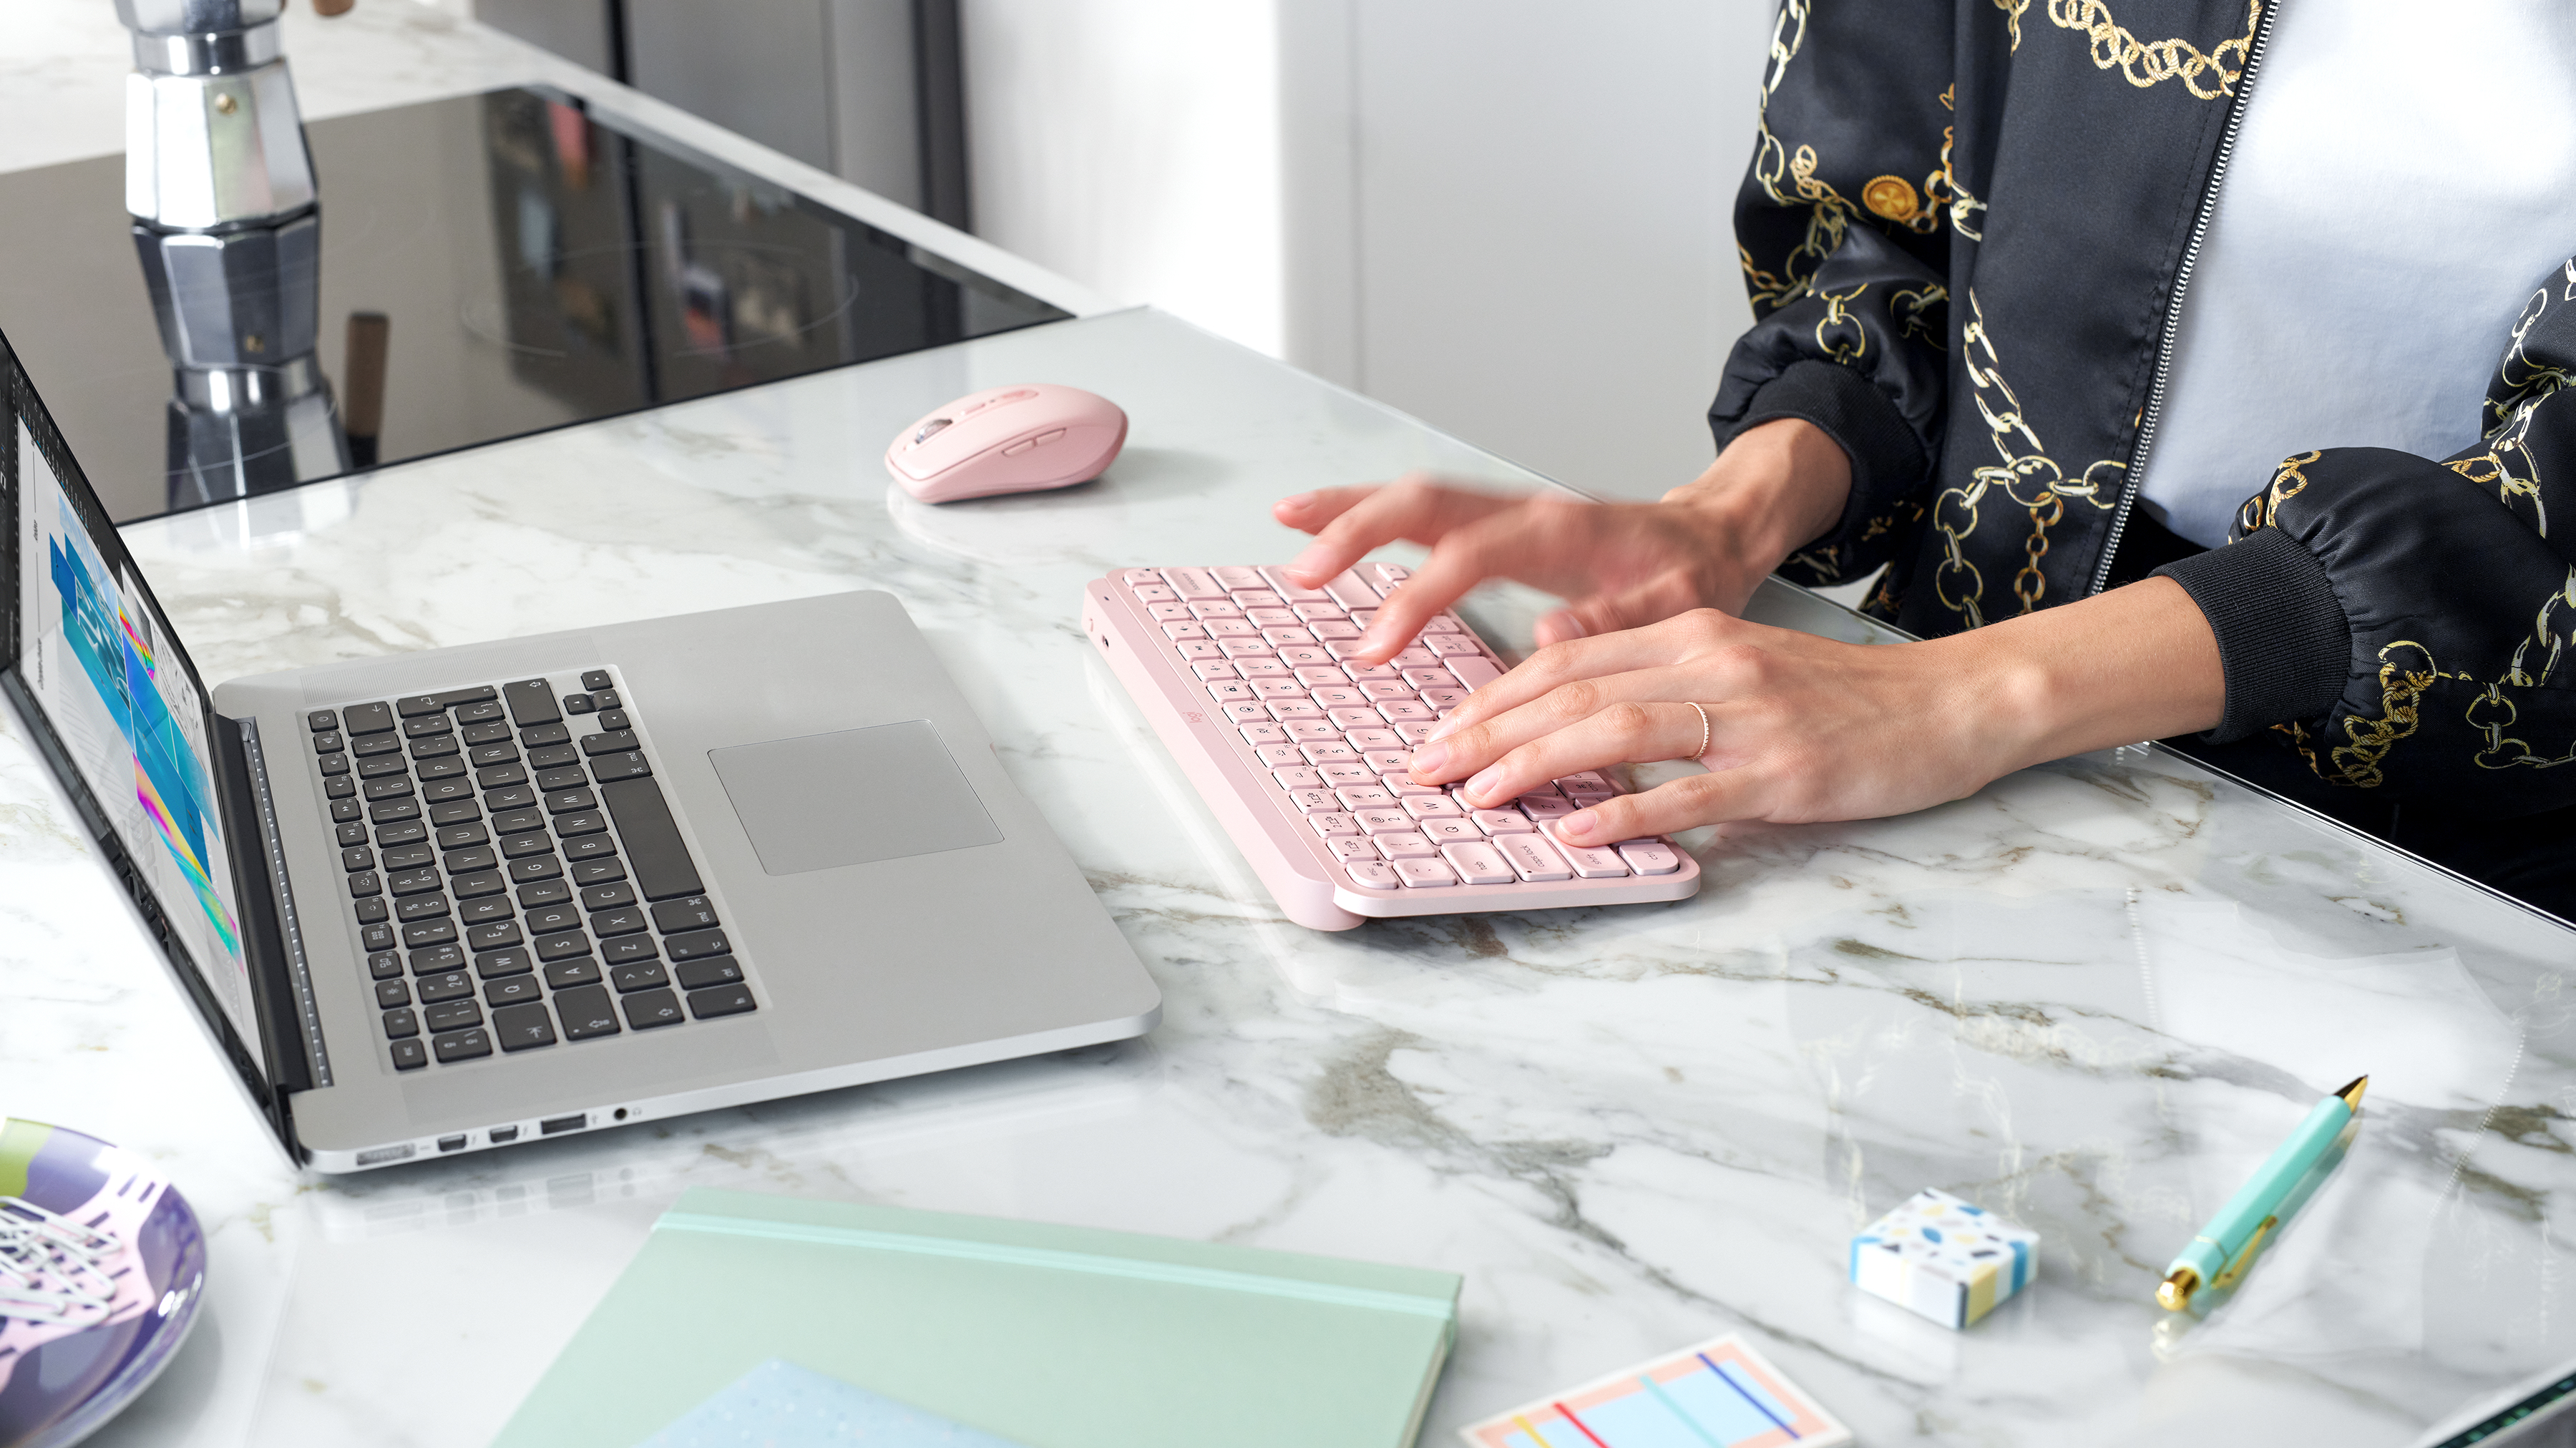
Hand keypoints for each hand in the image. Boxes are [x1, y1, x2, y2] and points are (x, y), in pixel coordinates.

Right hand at [1271, 418, 1851, 665]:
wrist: (1713, 532)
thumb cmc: (1695, 571)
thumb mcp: (1681, 603)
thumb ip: (1619, 619)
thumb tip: (1550, 639)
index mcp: (1562, 530)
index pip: (1469, 554)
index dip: (1416, 596)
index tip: (1375, 646)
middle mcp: (1524, 510)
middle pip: (1425, 503)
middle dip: (1357, 531)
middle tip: (1303, 571)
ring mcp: (1505, 512)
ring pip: (1414, 498)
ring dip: (1349, 509)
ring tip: (1286, 522)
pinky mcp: (1495, 524)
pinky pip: (1424, 512)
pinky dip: (1371, 515)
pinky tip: (1327, 525)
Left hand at [1405, 579, 2225, 843]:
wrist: (1950, 704)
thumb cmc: (1841, 701)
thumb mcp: (1742, 671)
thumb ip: (1664, 686)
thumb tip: (1578, 721)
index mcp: (1692, 634)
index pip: (1567, 658)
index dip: (1493, 694)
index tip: (1440, 730)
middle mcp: (1710, 663)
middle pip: (1572, 687)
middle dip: (1487, 728)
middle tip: (1425, 766)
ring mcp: (1745, 718)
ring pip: (1614, 729)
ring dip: (1533, 763)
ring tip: (1474, 794)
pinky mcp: (1780, 773)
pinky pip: (1685, 792)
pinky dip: (1621, 809)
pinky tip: (1573, 831)